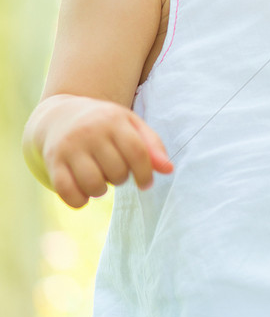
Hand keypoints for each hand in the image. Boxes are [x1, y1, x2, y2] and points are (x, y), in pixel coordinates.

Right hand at [35, 95, 172, 207]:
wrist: (60, 116)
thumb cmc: (104, 125)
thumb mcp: (130, 125)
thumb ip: (151, 145)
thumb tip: (169, 170)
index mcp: (114, 120)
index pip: (137, 152)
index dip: (145, 173)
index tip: (146, 183)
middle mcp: (91, 132)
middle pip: (117, 171)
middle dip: (121, 179)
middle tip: (115, 172)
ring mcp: (70, 147)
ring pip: (93, 184)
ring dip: (101, 191)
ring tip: (100, 181)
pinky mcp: (53, 161)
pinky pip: (67, 191)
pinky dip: (79, 201)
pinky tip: (84, 194)